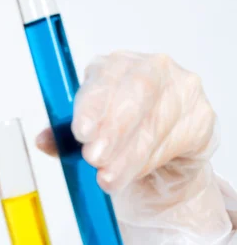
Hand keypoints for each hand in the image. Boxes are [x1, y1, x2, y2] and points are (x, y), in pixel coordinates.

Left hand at [36, 51, 232, 244]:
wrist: (160, 153)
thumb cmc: (117, 135)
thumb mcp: (86, 133)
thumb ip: (63, 137)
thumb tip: (43, 140)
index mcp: (113, 67)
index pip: (105, 76)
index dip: (92, 105)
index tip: (80, 132)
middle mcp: (150, 69)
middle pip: (136, 93)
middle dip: (113, 131)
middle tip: (94, 159)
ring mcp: (181, 89)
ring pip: (157, 122)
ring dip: (130, 156)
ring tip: (108, 177)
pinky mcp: (201, 115)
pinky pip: (178, 139)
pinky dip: (151, 161)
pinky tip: (135, 172)